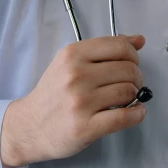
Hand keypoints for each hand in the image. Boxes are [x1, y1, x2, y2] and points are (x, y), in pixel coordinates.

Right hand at [0, 34, 146, 167]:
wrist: (29, 126)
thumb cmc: (53, 93)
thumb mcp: (71, 62)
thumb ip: (105, 49)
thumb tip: (139, 40)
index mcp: (73, 54)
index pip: (119, 46)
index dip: (133, 54)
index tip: (131, 63)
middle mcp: (76, 75)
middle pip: (128, 69)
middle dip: (136, 77)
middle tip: (130, 84)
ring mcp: (80, 102)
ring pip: (128, 91)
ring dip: (135, 95)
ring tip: (127, 98)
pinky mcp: (85, 128)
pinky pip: (124, 117)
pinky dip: (137, 114)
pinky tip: (135, 112)